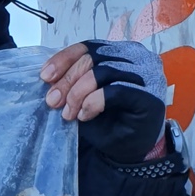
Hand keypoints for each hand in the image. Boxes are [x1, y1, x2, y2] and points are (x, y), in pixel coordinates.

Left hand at [40, 40, 165, 161]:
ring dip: (77, 94)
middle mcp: (135, 57)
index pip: (88, 47)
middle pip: (93, 58)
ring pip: (102, 72)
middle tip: (52, 101)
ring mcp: (145, 74)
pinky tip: (84, 115)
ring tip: (68, 113)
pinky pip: (115, 91)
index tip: (45, 76)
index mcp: (119, 52)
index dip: (63, 59)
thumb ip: (73, 81)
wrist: (133, 148)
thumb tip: (49, 76)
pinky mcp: (149, 95)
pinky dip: (93, 102)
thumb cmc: (109, 120)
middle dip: (67, 80)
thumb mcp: (85, 96)